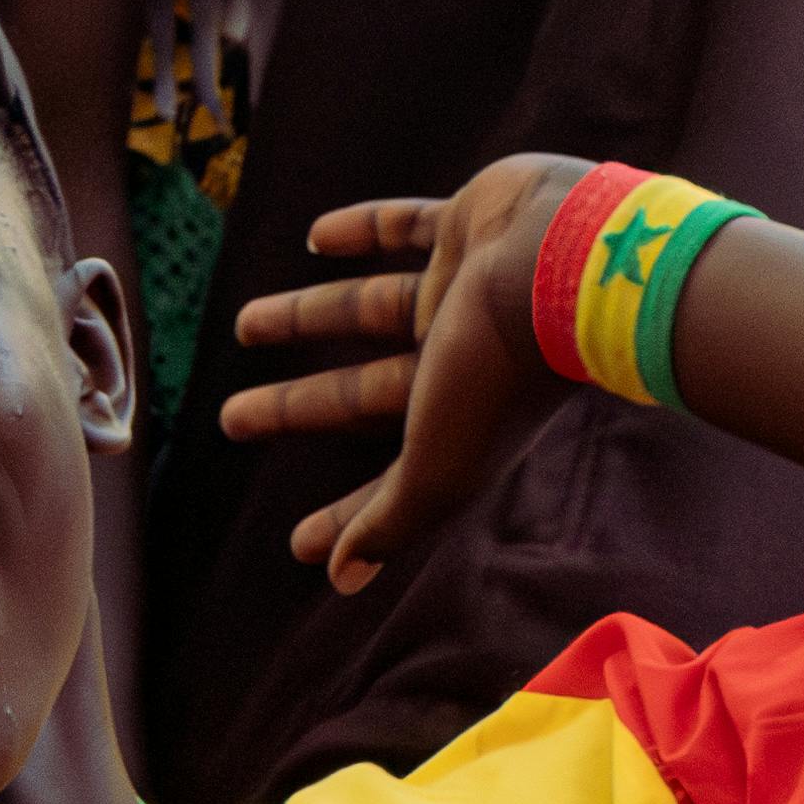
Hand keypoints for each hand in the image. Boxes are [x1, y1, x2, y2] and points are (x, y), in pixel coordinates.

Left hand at [216, 151, 592, 592]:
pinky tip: (315, 238)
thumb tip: (339, 580)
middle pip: (361, 392)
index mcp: (460, 419)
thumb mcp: (441, 463)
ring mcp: (464, 291)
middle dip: (297, 408)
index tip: (299, 543)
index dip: (348, 517)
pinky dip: (362, 230)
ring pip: (369, 307)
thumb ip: (392, 519)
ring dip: (306, 317)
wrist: (573, 265)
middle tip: (231, 421)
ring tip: (244, 326)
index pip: (389, 479)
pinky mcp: (469, 224)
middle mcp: (461, 358)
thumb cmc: (504, 373)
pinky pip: (403, 226)